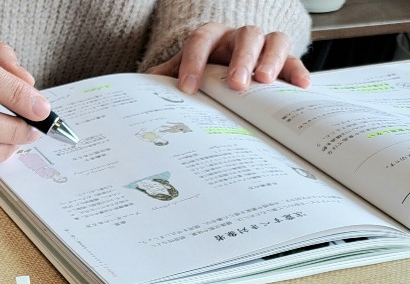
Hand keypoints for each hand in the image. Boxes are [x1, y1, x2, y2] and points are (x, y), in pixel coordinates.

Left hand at [147, 22, 310, 94]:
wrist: (220, 73)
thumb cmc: (199, 74)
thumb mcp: (178, 75)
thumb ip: (161, 80)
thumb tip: (137, 93)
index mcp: (209, 37)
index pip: (200, 40)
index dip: (193, 62)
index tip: (187, 89)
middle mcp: (237, 37)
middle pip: (244, 36)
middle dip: (240, 59)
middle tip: (236, 84)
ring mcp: (262, 46)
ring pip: (272, 40)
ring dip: (270, 60)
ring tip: (264, 82)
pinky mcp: (281, 60)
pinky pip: (294, 59)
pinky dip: (298, 71)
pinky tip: (301, 87)